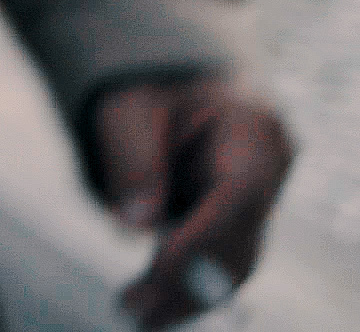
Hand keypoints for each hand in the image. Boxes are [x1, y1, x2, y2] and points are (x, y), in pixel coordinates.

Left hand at [90, 71, 292, 325]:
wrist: (169, 87)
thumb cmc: (147, 92)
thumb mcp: (126, 110)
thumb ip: (131, 160)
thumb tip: (135, 225)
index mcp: (255, 131)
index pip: (239, 194)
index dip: (203, 237)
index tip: (159, 267)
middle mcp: (270, 172)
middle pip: (239, 238)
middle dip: (189, 279)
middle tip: (134, 308)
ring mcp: (260, 203)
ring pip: (234, 263)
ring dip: (188, 296)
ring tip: (137, 315)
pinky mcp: (239, 225)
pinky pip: (221, 265)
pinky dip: (188, 289)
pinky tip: (152, 311)